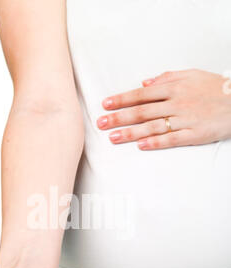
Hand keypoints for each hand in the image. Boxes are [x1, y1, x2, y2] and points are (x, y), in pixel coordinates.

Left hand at [97, 69, 230, 149]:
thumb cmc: (214, 88)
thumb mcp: (191, 75)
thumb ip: (166, 78)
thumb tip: (144, 83)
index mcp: (174, 88)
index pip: (142, 94)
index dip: (122, 100)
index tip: (105, 105)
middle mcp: (176, 103)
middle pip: (142, 111)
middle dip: (119, 117)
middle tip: (101, 123)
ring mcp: (185, 120)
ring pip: (152, 127)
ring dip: (131, 133)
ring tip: (113, 137)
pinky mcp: (194, 135)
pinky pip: (172, 139)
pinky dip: (156, 142)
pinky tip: (141, 146)